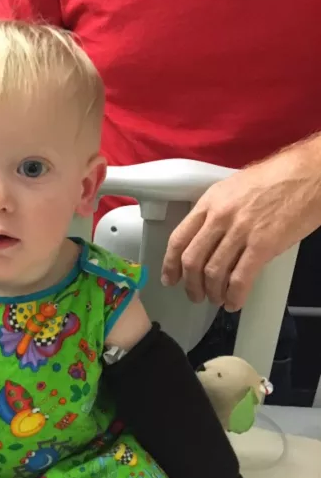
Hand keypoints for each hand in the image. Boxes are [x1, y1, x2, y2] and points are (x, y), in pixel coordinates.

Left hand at [161, 136, 320, 310]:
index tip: (170, 278)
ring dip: (212, 293)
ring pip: (213, 272)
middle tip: (195, 295)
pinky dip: (233, 296)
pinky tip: (233, 303)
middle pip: (192, 260)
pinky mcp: (263, 245)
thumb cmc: (277, 178)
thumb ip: (217, 212)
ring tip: (217, 299)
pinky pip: (240, 278)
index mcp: (210, 201)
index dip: (170, 264)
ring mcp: (240, 231)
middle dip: (190, 285)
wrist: (310, 174)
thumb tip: (208, 239)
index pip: (179, 238)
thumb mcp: (235, 188)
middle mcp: (220, 216)